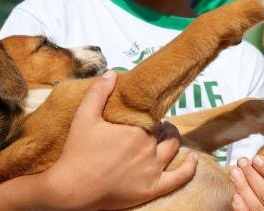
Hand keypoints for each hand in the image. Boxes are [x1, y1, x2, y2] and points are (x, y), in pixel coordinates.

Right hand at [0, 71, 197, 210]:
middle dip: (158, 125)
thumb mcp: (83, 117)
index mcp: (135, 130)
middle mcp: (148, 148)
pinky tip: (192, 159)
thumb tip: (112, 73)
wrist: (71, 190)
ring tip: (168, 133)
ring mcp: (152, 170)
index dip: (148, 113)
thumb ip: (98, 92)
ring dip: (172, 138)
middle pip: (161, 132)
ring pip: (172, 149)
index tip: (143, 112)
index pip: (151, 115)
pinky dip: (189, 168)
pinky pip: (179, 177)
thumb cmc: (77, 153)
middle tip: (152, 123)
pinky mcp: (152, 189)